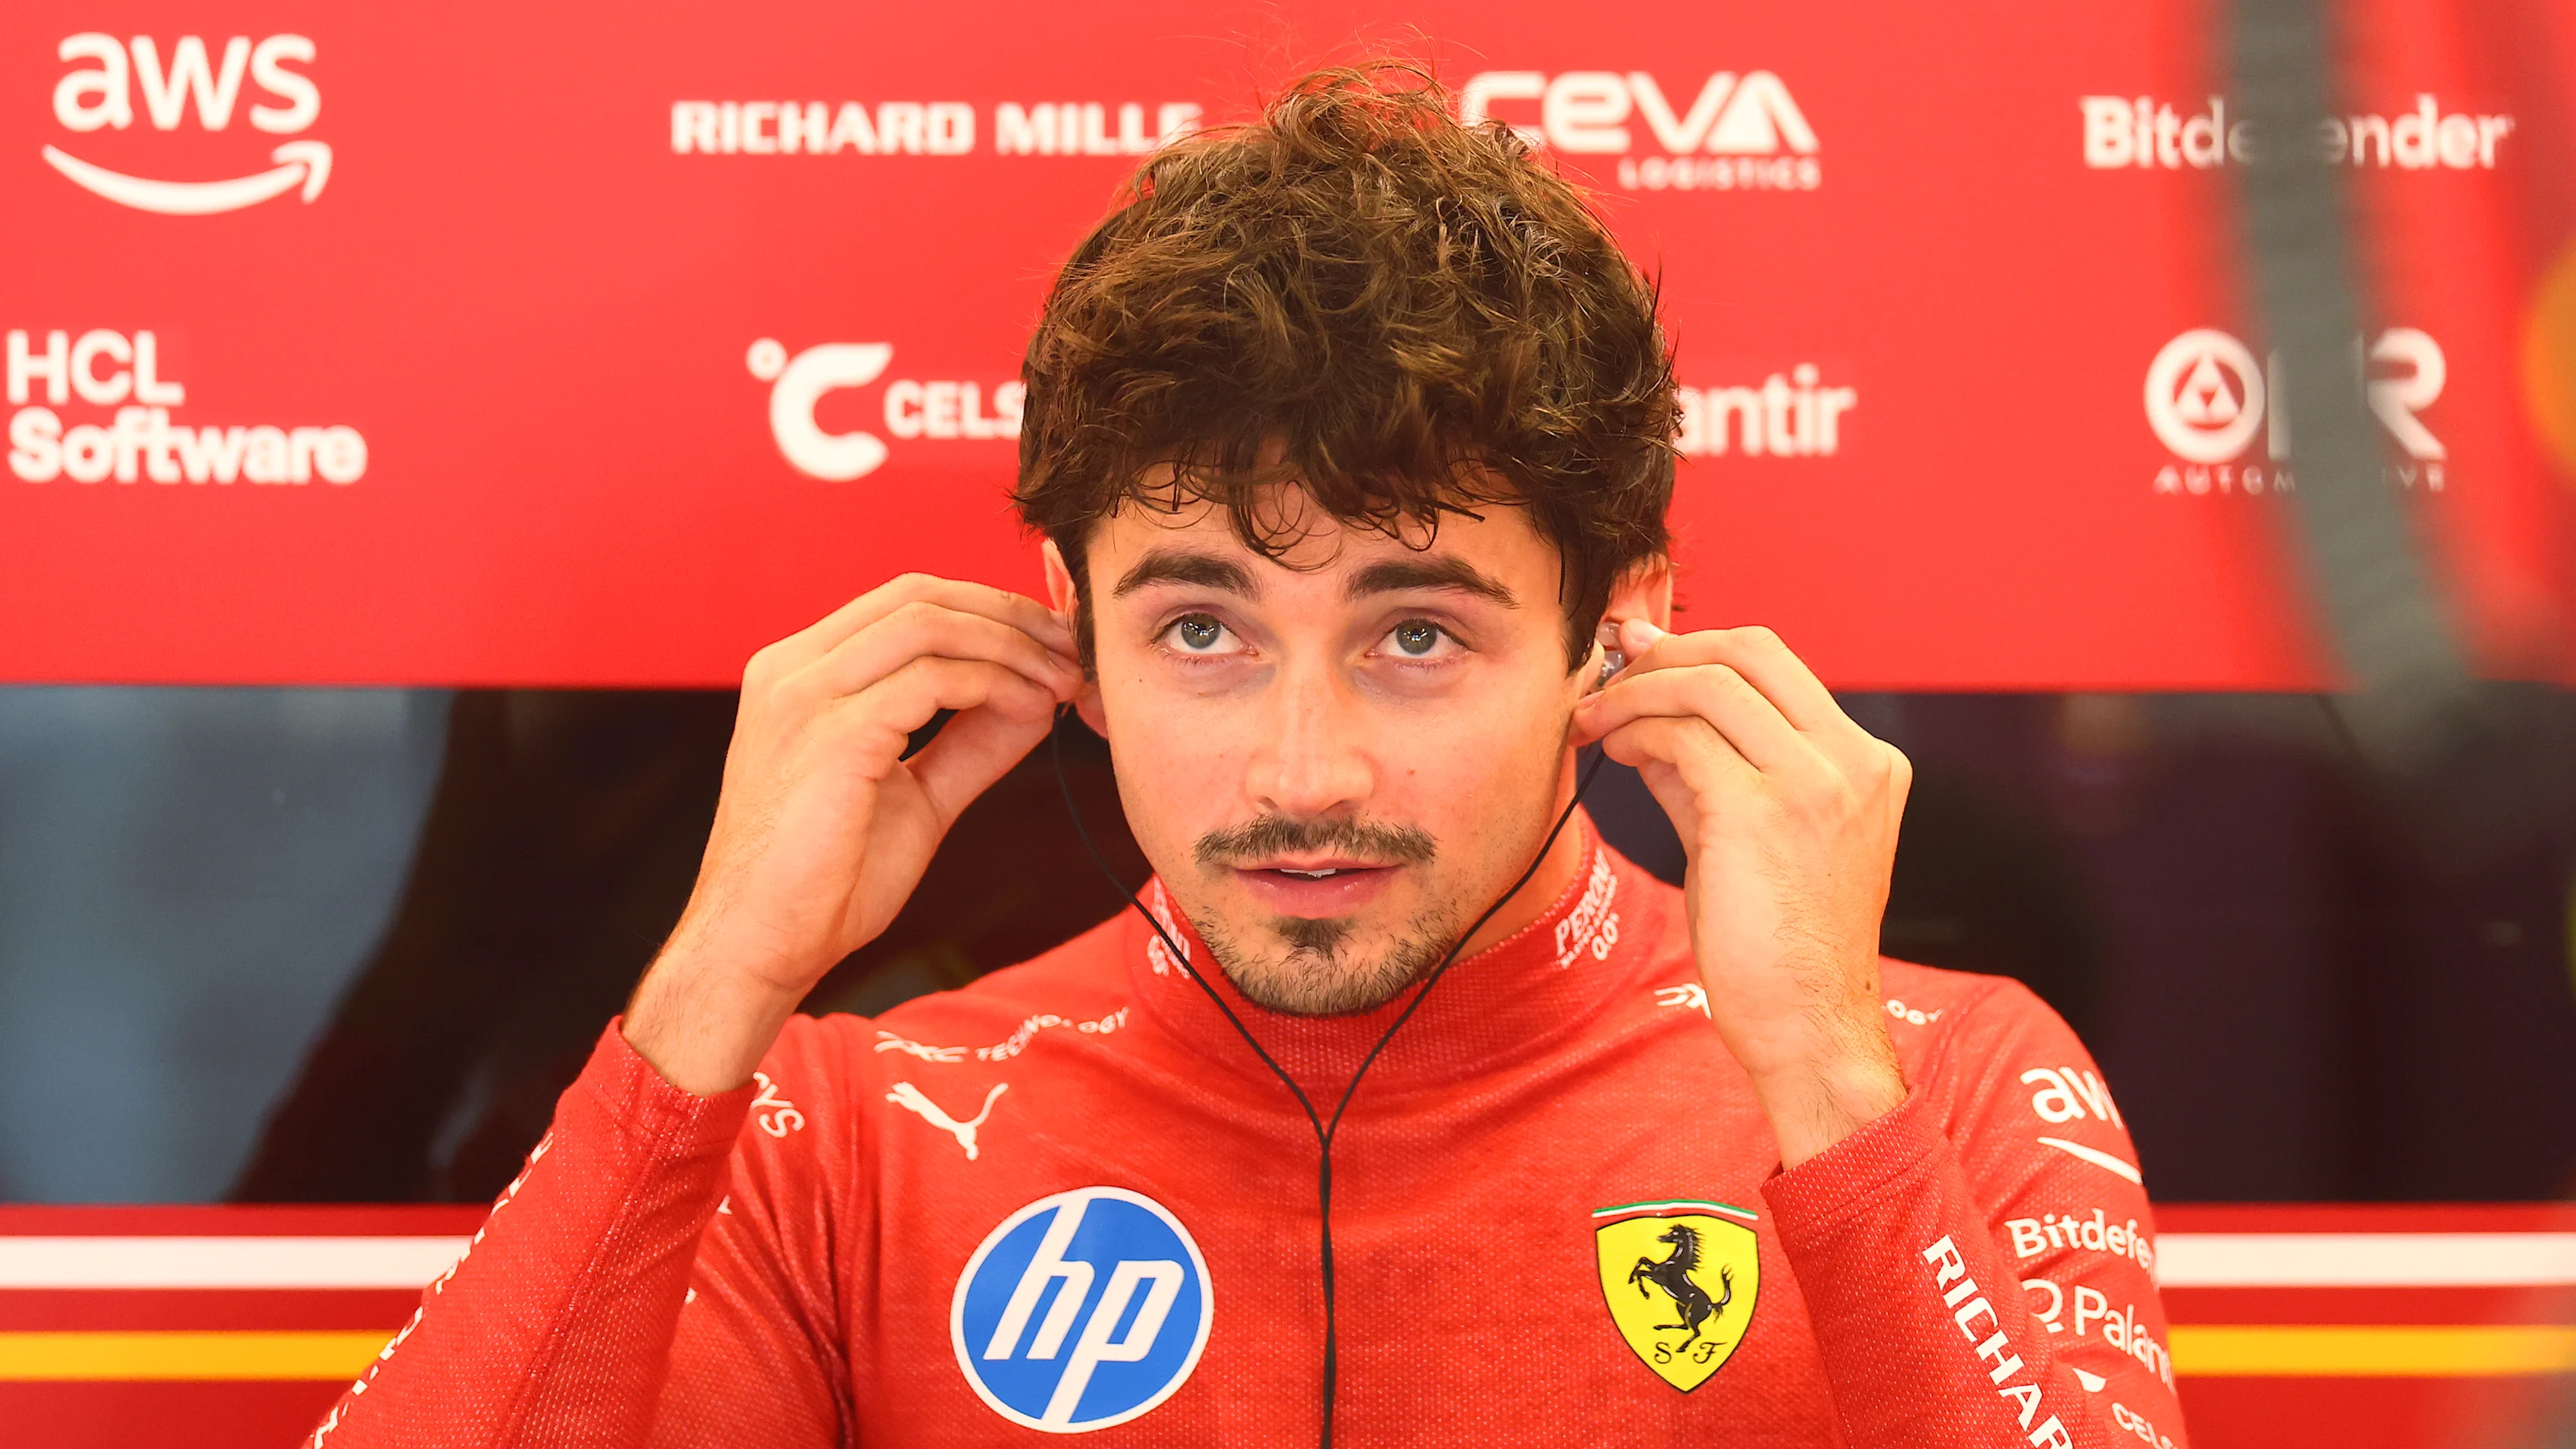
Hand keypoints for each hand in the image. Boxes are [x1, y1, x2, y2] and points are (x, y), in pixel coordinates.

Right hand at [626, 575, 1081, 1092]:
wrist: (758, 948)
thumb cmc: (824, 883)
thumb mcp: (914, 796)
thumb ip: (969, 744)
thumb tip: (1036, 701)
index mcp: (800, 673)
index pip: (903, 602)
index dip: (987, 610)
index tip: (1051, 643)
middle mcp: (792, 668)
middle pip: (919, 596)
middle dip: (1009, 614)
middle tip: (1073, 650)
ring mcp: (804, 695)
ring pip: (929, 625)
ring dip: (1012, 647)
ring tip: (1064, 681)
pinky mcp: (830, 733)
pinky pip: (933, 679)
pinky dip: (995, 684)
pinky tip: (1033, 710)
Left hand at [1570, 621, 1910, 1166]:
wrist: (1809, 1028)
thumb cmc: (1780, 947)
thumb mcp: (1753, 836)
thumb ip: (1711, 769)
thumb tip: (1646, 710)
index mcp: (1867, 763)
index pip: (1778, 666)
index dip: (1700, 648)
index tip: (1641, 654)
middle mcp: (1852, 762)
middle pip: (1751, 652)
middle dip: (1668, 652)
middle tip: (1611, 672)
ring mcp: (1816, 782)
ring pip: (1710, 685)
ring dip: (1637, 691)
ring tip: (1595, 719)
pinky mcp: (1764, 811)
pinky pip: (1684, 738)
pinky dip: (1637, 731)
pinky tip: (1614, 750)